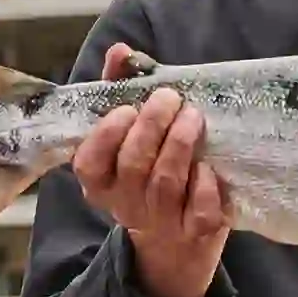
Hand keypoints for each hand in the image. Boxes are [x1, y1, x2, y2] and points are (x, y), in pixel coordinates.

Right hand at [71, 42, 232, 296]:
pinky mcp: (196, 232)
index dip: (106, 136)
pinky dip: (205, 185)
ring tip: (193, 116)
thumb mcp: (130, 136)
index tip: (126, 109)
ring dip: (179, 144)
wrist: (176, 245)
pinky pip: (199, 209)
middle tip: (169, 97)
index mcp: (101, 183)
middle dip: (151, 127)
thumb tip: (120, 51)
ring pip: (165, 182)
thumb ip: (122, 91)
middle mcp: (126, 204)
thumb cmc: (149, 172)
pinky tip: (208, 166)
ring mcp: (161, 221)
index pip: (89, 164)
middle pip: (133, 165)